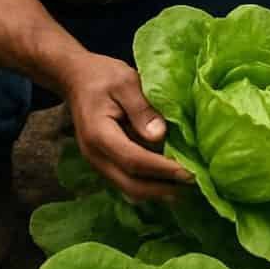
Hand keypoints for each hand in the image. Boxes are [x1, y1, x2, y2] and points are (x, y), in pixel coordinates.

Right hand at [61, 52, 194, 202]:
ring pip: (127, 188)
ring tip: (185, 188)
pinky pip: (125, 180)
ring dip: (156, 191)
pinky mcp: (104, 161)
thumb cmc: (102, 76)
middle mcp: (95, 155)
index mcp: (99, 135)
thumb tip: (159, 136)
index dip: (162, 169)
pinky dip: (147, 184)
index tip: (189, 172)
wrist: (76, 78)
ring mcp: (97, 162)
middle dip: (162, 189)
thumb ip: (141, 109)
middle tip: (193, 185)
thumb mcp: (125, 82)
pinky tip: (167, 179)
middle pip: (130, 185)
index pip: (134, 161)